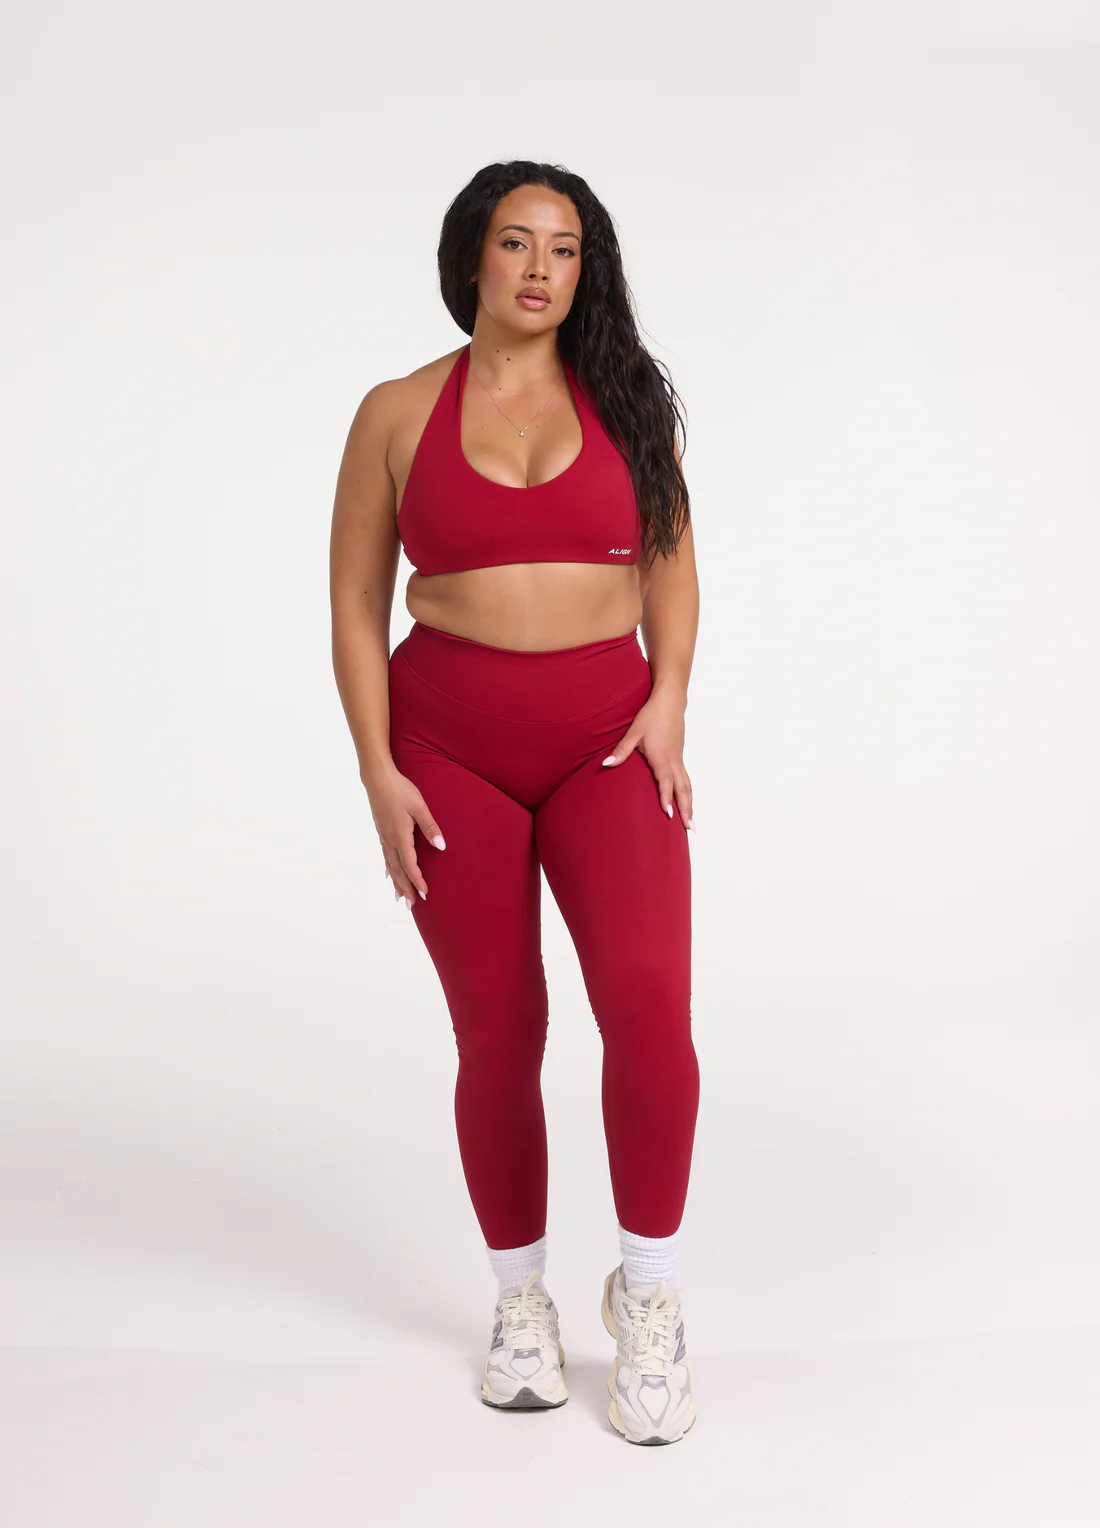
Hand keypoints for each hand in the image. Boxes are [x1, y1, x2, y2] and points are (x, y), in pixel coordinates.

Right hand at [363, 765, 445, 907]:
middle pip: (398, 870)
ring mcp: (384, 837)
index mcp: (400, 836)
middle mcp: (390, 840)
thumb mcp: (419, 806)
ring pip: (390, 865)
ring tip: (400, 898)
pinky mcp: (381, 832)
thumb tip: (441, 846)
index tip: (425, 893)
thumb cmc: (400, 790)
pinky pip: (385, 856)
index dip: (417, 880)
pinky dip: (388, 869)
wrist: (377, 778)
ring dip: (397, 882)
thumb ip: (430, 827)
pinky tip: (388, 875)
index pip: (410, 864)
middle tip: (413, 905)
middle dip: (406, 888)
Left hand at [602, 687, 695, 829]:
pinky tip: (686, 801)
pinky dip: (688, 793)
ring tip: (691, 823)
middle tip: (690, 828)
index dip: (667, 799)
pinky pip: (686, 779)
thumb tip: (606, 764)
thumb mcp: (634, 732)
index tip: (669, 815)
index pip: (665, 782)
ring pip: (687, 785)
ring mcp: (679, 758)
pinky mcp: (680, 756)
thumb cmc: (651, 716)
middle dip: (686, 809)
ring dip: (689, 804)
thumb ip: (621, 750)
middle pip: (683, 789)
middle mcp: (673, 760)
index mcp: (661, 757)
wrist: (670, 701)